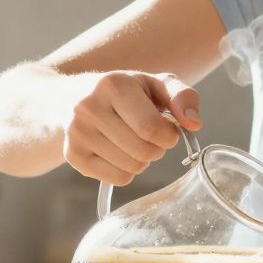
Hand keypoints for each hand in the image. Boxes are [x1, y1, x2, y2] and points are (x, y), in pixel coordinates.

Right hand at [62, 71, 202, 184]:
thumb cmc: (122, 92)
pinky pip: (118, 179)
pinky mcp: (72, 155)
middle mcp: (89, 107)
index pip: (152, 129)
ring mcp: (77, 133)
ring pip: (132, 168)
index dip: (169, 135)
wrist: (68, 98)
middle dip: (157, 148)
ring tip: (131, 141)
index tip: (166, 129)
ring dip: (142, 160)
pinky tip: (116, 151)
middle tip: (149, 136)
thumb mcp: (154, 84)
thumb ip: (182, 97)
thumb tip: (194, 124)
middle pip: (143, 151)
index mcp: (113, 85)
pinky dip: (126, 171)